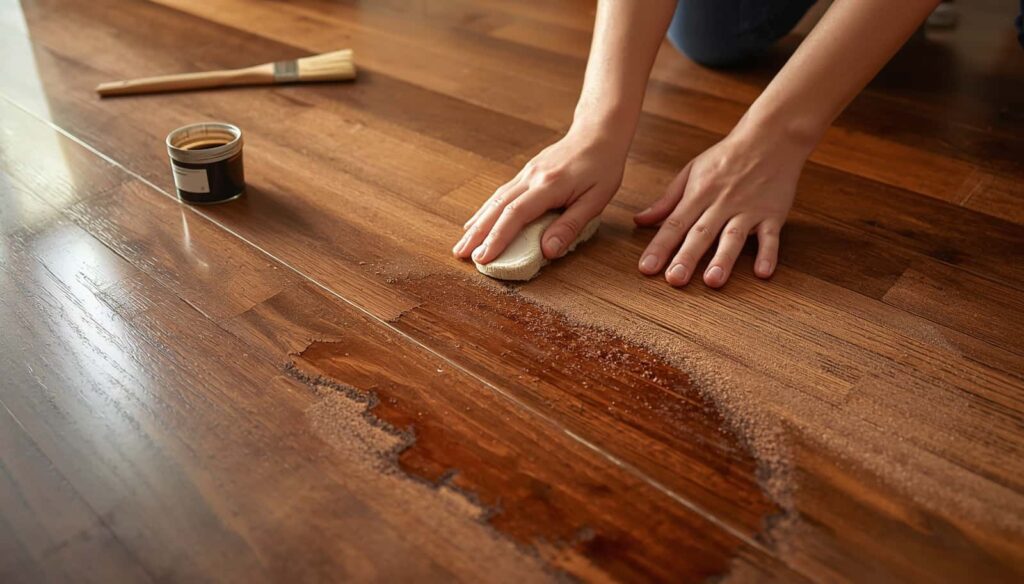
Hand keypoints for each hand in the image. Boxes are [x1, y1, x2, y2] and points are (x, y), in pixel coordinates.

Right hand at [453, 122, 629, 263]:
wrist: (598, 133)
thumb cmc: (602, 167)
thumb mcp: (596, 200)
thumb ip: (570, 225)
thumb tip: (547, 251)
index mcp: (549, 186)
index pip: (516, 214)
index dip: (497, 238)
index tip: (483, 257)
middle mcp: (531, 178)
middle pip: (497, 208)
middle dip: (477, 234)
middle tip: (459, 254)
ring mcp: (526, 174)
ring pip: (495, 200)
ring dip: (476, 223)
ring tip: (461, 244)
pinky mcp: (525, 173)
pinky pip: (501, 194)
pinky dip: (485, 211)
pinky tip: (476, 223)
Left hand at [633, 126, 807, 287]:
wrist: (770, 136)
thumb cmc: (727, 156)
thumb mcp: (691, 172)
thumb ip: (666, 201)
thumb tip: (639, 220)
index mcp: (699, 193)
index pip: (675, 223)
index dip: (660, 247)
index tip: (646, 268)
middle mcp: (722, 203)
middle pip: (701, 233)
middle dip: (687, 257)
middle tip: (675, 280)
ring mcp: (748, 209)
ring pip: (733, 236)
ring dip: (723, 259)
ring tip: (713, 281)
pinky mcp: (773, 214)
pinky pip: (770, 236)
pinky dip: (768, 254)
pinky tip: (762, 273)